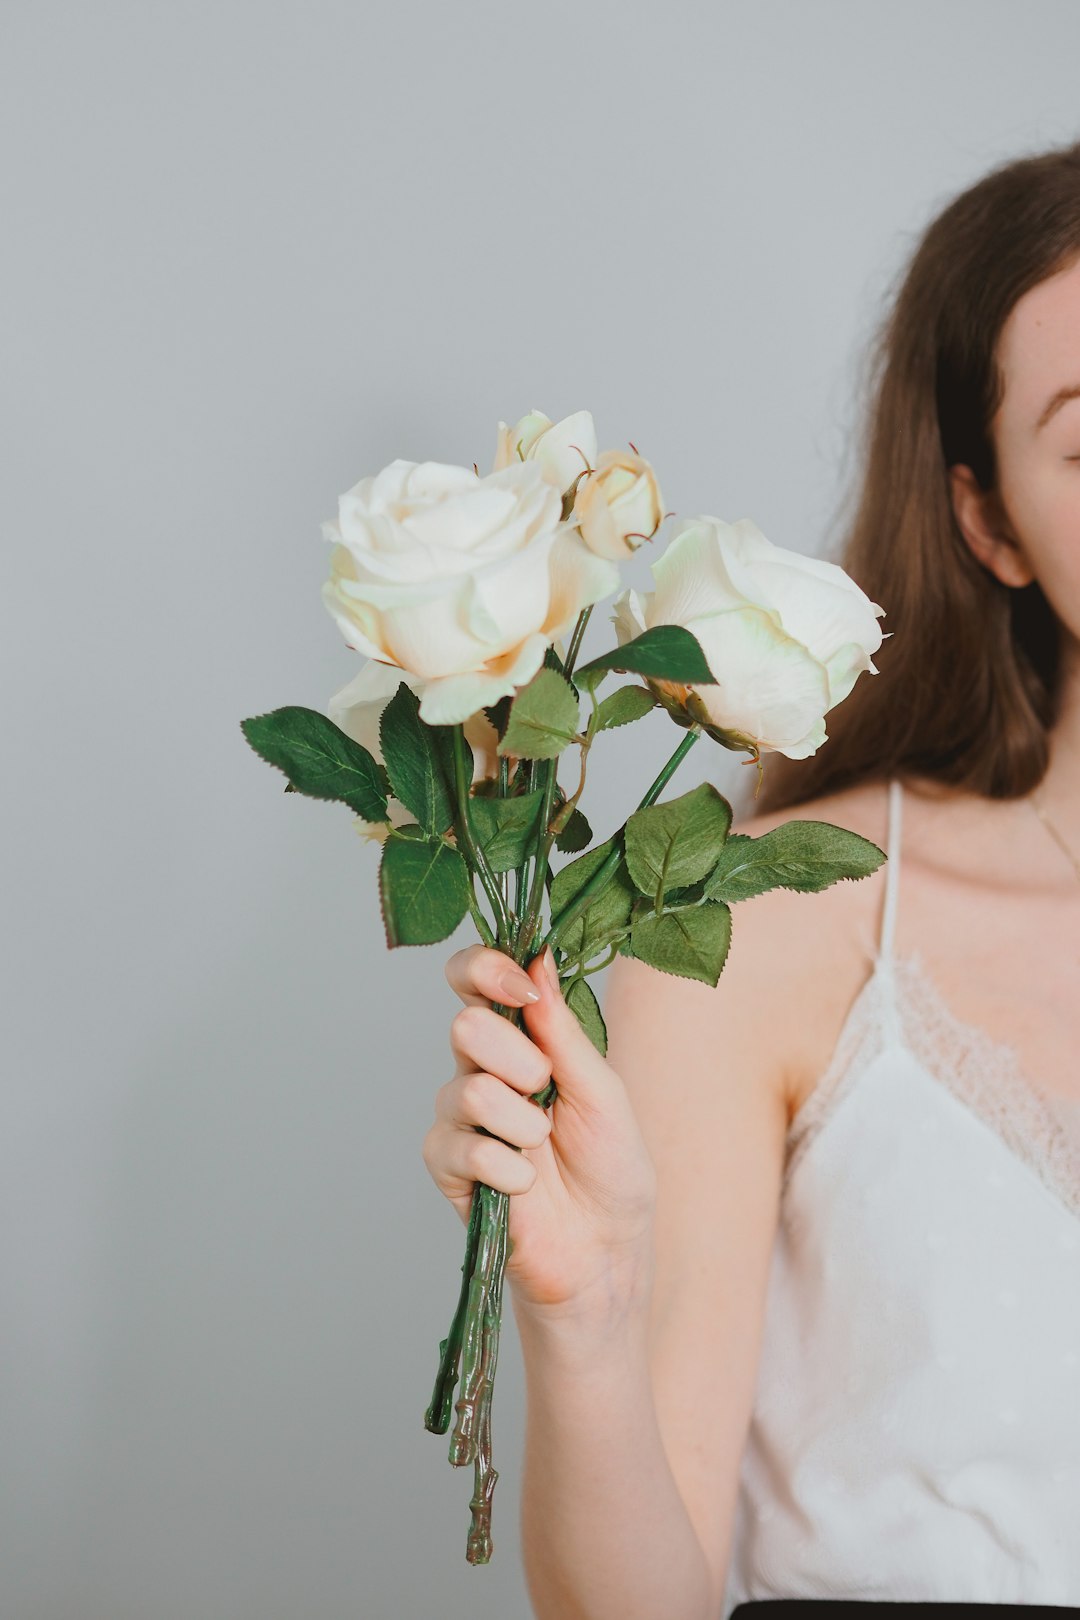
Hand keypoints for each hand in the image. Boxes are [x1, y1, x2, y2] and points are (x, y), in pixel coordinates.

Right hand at [422, 943, 656, 1317]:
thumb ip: (563, 1028)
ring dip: (523, 1123)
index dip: (486, 969)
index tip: (522, 988)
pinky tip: (525, 1186)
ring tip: (542, 1148)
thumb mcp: (602, 1089)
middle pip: (465, 1026)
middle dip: (520, 1059)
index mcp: (518, 1037)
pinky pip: (462, 1146)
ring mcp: (458, 1117)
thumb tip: (539, 955)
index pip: (473, 977)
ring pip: (468, 1089)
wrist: (606, 1248)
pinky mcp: (447, 1165)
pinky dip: (507, 1168)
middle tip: (547, 1092)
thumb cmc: (611, 1166)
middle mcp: (479, 1068)